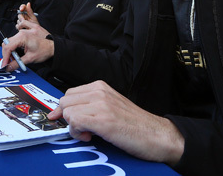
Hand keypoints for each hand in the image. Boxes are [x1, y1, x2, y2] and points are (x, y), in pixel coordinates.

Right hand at [1, 28, 53, 70]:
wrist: (52, 47)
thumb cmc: (44, 50)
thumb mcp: (30, 59)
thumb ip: (17, 63)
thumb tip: (9, 67)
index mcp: (22, 37)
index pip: (8, 47)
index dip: (5, 58)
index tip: (4, 65)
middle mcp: (21, 33)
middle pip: (7, 44)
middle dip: (6, 55)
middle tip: (9, 64)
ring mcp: (21, 33)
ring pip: (9, 43)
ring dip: (10, 52)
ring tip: (14, 60)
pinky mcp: (23, 35)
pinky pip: (13, 41)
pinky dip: (13, 48)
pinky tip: (17, 55)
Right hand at [16, 4, 47, 36]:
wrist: (34, 34)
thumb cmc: (35, 26)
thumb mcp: (33, 18)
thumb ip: (30, 11)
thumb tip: (28, 3)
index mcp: (27, 13)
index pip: (23, 7)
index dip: (22, 7)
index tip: (21, 9)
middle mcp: (23, 16)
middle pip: (19, 14)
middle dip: (22, 17)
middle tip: (25, 20)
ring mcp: (21, 21)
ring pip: (18, 20)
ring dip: (21, 22)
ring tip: (26, 25)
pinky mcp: (19, 26)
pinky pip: (17, 25)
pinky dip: (20, 27)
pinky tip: (24, 28)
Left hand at [48, 81, 184, 164]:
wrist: (157, 135)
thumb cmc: (135, 125)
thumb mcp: (110, 106)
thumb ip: (91, 105)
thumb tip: (65, 112)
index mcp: (101, 86)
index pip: (69, 94)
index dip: (66, 110)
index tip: (66, 120)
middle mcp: (100, 92)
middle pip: (65, 101)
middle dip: (69, 118)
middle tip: (84, 129)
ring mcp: (101, 105)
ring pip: (67, 112)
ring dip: (74, 127)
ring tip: (89, 133)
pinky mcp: (103, 120)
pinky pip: (74, 121)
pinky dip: (77, 132)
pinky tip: (91, 136)